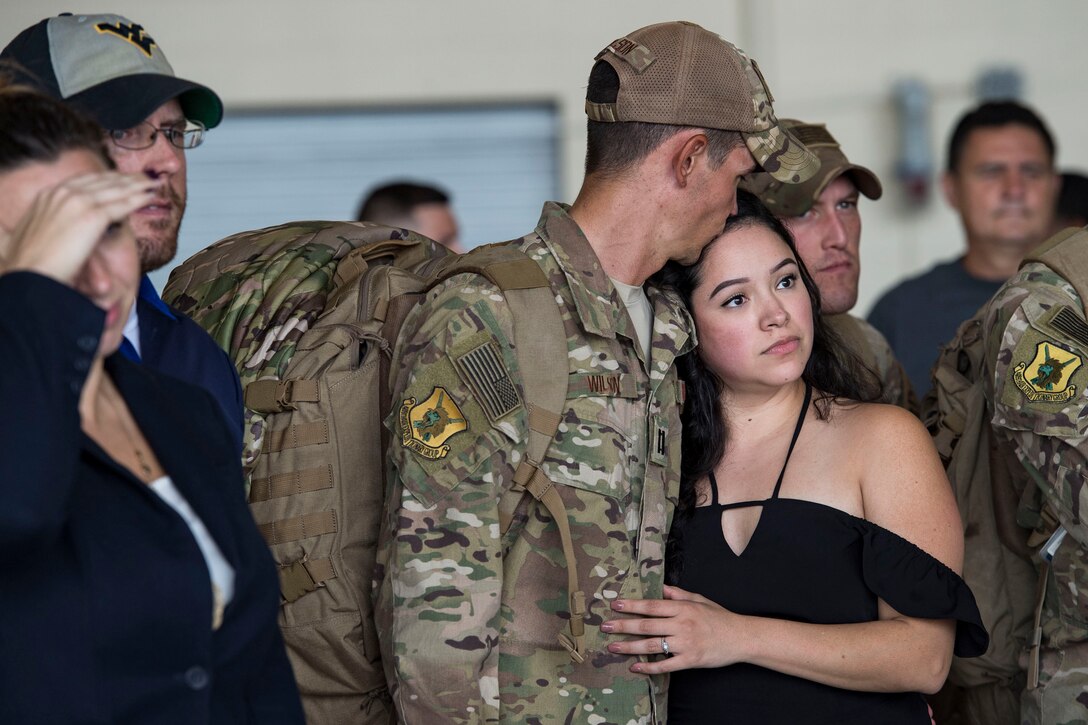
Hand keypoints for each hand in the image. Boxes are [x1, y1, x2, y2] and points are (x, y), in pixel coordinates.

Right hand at [0, 172, 158, 283]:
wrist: (30, 274)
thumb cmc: (31, 262)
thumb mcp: (34, 234)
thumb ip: (49, 224)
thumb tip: (48, 228)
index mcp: (48, 195)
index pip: (85, 181)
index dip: (107, 179)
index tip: (121, 178)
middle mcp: (63, 193)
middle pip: (102, 181)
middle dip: (125, 178)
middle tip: (143, 177)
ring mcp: (77, 202)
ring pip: (116, 189)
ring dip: (137, 185)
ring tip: (152, 184)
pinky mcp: (92, 216)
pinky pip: (122, 205)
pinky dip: (138, 199)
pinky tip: (150, 197)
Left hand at [601, 585, 745, 673]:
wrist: (741, 637)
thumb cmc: (719, 617)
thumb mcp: (699, 600)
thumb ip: (678, 594)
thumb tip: (660, 588)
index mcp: (683, 608)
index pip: (652, 606)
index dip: (632, 605)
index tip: (615, 605)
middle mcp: (682, 624)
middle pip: (647, 625)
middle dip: (623, 626)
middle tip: (604, 627)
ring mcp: (686, 643)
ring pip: (652, 645)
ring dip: (630, 646)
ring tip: (613, 646)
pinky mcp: (690, 660)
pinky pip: (666, 665)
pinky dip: (649, 668)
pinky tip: (635, 668)